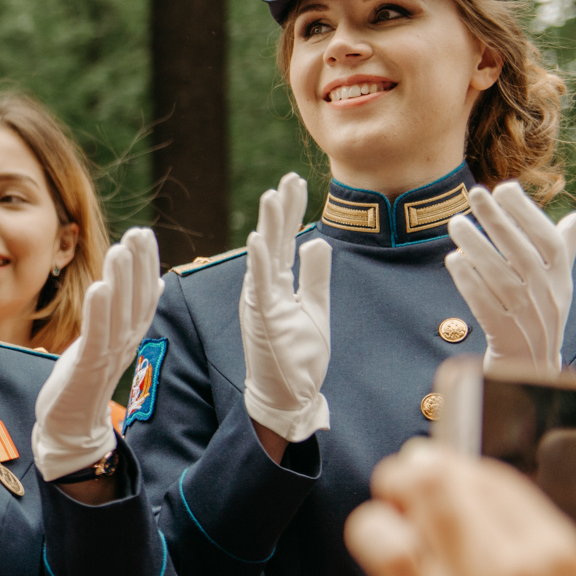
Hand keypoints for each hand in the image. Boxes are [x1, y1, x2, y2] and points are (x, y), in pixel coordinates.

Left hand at [33, 227, 161, 480]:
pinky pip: (97, 336)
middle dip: (139, 265)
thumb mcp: (106, 339)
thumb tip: (153, 283)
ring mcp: (108, 357)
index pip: (143, 295)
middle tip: (140, 232)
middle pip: (136, 300)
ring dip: (121, 281)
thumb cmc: (84, 378)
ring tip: (121, 250)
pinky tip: (100, 287)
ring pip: (119, 314)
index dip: (146, 265)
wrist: (70, 426)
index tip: (145, 234)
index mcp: (128, 335)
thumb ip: (126, 312)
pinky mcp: (88, 369)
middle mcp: (124, 343)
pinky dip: (100, 312)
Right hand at [238, 173, 330, 441]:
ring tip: (273, 197)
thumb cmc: (297, 358)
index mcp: (276, 285)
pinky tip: (260, 238)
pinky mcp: (261, 318)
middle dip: (282, 209)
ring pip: (264, 256)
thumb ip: (314, 276)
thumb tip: (317, 240)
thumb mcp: (315, 309)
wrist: (287, 396)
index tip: (296, 183)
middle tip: (289, 179)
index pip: (284, 240)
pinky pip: (260, 284)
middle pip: (274, 240)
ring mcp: (260, 302)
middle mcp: (264, 289)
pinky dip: (259, 261)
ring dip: (269, 226)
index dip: (291, 211)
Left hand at [347, 442, 575, 575]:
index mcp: (563, 557)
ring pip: (413, 490)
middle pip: (448, 473)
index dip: (453, 475)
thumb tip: (465, 523)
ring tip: (388, 525)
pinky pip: (380, 538)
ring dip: (388, 498)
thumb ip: (521, 568)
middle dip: (414, 475)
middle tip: (399, 497)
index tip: (432, 488)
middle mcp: (521, 559)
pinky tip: (376, 554)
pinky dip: (369, 531)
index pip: (494, 479)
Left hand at [447, 182, 575, 372]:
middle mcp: (547, 295)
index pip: (548, 240)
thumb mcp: (558, 285)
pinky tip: (453, 259)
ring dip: (477, 246)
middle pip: (521, 252)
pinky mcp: (504, 334)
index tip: (505, 187)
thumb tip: (575, 218)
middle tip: (474, 193)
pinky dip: (468, 280)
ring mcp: (526, 316)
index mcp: (561, 279)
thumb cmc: (540, 317)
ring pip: (499, 275)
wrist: (532, 369)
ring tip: (456, 222)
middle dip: (498, 220)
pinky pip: (484, 302)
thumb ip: (563, 251)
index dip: (527, 213)